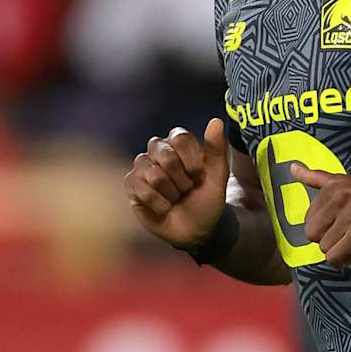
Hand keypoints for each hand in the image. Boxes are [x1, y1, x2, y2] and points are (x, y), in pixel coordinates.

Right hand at [124, 118, 230, 249]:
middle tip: (186, 189)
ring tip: (175, 198)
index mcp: (178, 142)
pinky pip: (142, 190)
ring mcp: (142, 166)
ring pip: (154, 175)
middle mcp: (158, 149)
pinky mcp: (132, 184)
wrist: (196, 230)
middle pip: (166, 156)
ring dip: (171, 194)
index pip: (180, 138)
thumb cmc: (206, 199)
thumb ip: (217, 148)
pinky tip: (164, 207)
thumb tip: (216, 121)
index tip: (199, 176)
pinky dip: (159, 204)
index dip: (192, 162)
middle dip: (182, 181)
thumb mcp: (218, 176)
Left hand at [291, 164, 350, 268]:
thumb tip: (292, 168)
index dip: (323, 225)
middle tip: (347, 235)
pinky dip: (344, 260)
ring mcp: (349, 215)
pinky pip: (334, 256)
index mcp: (337, 183)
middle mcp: (340, 195)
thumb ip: (322, 178)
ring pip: (323, 246)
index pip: (308, 214)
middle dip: (327, 239)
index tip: (340, 223)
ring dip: (338, 250)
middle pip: (311, 231)